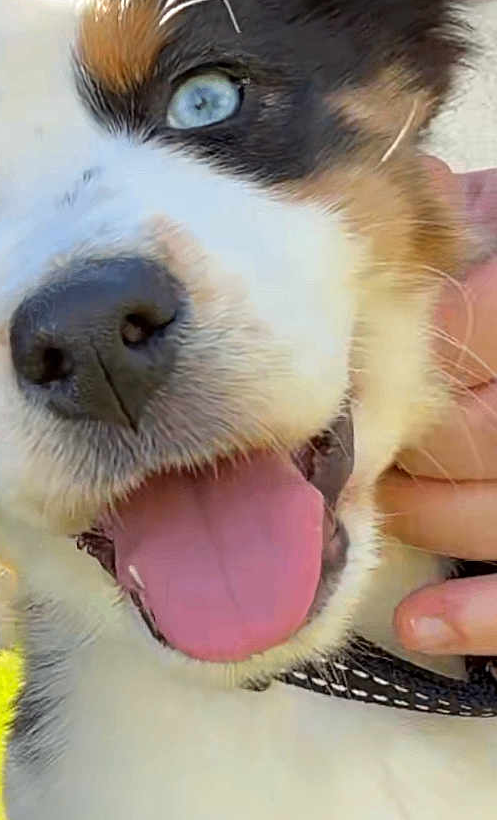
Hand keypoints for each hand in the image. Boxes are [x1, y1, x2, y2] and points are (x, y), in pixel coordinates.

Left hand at [377, 158, 496, 655]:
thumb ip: (470, 218)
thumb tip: (411, 196)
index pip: (466, 328)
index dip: (395, 351)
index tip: (339, 357)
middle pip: (471, 431)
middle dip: (400, 441)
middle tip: (352, 438)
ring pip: (493, 510)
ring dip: (423, 512)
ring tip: (384, 500)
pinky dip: (482, 615)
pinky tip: (422, 623)